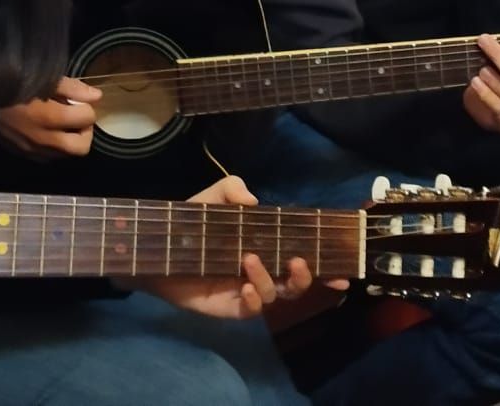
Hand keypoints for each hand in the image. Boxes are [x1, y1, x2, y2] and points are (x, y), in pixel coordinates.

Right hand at [0, 76, 101, 159]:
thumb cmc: (12, 85)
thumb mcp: (44, 80)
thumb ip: (72, 89)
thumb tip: (97, 97)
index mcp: (50, 117)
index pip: (87, 118)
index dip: (86, 108)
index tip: (77, 101)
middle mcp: (44, 139)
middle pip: (82, 148)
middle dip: (84, 131)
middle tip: (76, 117)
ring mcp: (34, 150)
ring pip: (66, 155)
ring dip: (70, 140)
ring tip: (61, 124)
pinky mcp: (24, 154)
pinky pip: (49, 157)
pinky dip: (54, 147)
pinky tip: (46, 132)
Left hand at [127, 176, 346, 317]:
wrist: (157, 248)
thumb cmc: (190, 224)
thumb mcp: (211, 198)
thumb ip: (231, 188)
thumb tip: (254, 200)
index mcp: (266, 249)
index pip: (300, 260)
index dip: (324, 269)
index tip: (343, 272)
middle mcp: (261, 273)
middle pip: (296, 285)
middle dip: (305, 277)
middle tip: (296, 260)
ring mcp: (246, 292)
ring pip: (274, 296)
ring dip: (268, 279)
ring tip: (250, 260)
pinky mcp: (227, 307)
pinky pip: (250, 311)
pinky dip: (253, 299)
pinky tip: (243, 286)